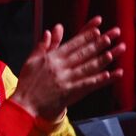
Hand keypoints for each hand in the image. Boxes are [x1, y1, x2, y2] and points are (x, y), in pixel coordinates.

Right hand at [11, 18, 125, 120]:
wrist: (23, 106)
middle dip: (98, 44)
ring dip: (101, 59)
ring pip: (86, 67)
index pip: (72, 44)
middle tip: (111, 36)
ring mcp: (65, 80)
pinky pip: (85, 85)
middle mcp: (59, 67)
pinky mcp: (68, 93)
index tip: (98, 29)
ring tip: (113, 52)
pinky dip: (97, 79)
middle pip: (82, 53)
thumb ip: (44, 44)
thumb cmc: (28, 83)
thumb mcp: (32, 60)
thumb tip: (53, 29)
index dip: (86, 36)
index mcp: (52, 58)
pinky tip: (108, 75)